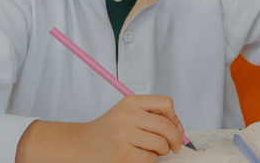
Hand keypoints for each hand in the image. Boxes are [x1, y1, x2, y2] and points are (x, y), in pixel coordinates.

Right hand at [16, 95, 184, 162]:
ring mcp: (124, 136)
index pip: (166, 104)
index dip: (175, 118)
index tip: (175, 128)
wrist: (80, 145)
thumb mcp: (127, 113)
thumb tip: (179, 129)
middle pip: (166, 127)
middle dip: (175, 139)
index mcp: (130, 102)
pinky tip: (137, 156)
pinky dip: (149, 160)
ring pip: (160, 145)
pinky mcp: (123, 155)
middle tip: (174, 146)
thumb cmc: (107, 131)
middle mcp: (127, 116)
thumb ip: (151, 116)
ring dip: (160, 151)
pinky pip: (149, 159)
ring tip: (149, 150)